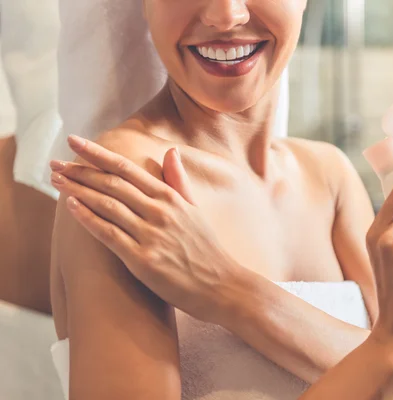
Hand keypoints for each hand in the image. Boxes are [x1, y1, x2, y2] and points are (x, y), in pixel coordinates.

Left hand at [49, 135, 239, 324]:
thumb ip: (179, 180)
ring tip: (56, 179)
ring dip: (78, 190)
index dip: (97, 154)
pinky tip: (71, 206)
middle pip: (112, 184)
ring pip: (107, 205)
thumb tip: (171, 151)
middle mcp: (160, 212)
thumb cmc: (207, 249)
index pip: (127, 168)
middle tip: (55, 162)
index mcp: (171, 197)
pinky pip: (109, 234)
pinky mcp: (143, 260)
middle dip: (80, 170)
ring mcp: (151, 235)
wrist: (223, 285)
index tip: (74, 142)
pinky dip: (88, 218)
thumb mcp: (195, 210)